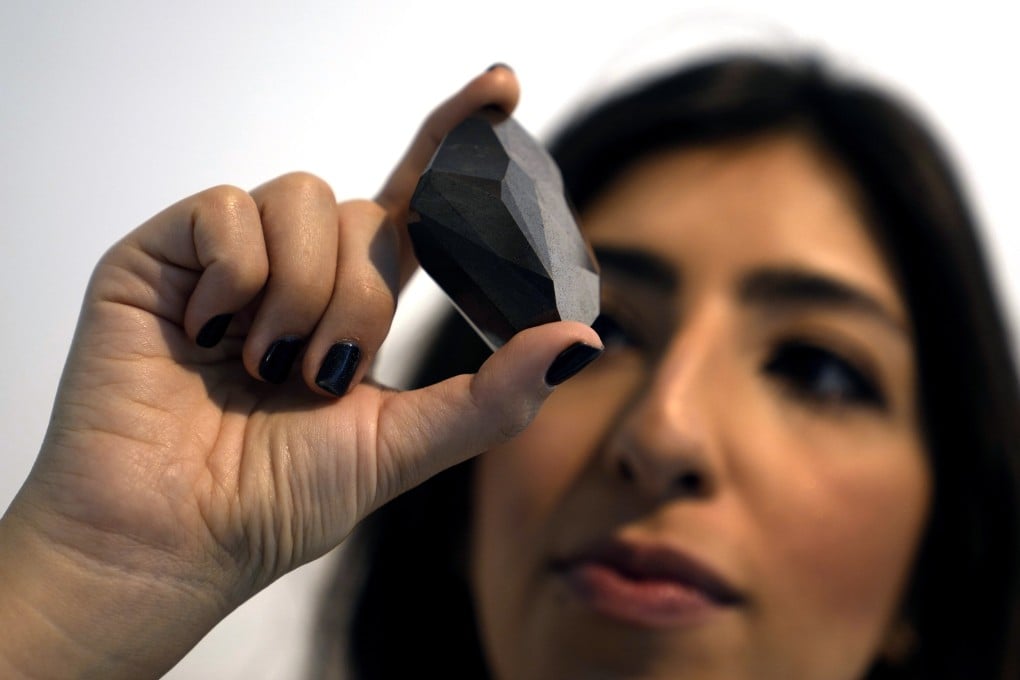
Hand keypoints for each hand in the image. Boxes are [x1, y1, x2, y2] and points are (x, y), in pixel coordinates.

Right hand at [0, 66, 601, 678]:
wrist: (169, 538)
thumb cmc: (275, 500)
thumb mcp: (402, 446)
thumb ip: (493, 395)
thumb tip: (582, 339)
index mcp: (355, 303)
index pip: (417, 203)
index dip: (456, 141)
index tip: (503, 89)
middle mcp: (298, 269)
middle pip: (368, 215)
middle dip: (361, 304)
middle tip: (316, 378)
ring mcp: (230, 257)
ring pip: (305, 199)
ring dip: (300, 296)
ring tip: (258, 366)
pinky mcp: (164, 251)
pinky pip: (228, 209)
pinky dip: (233, 278)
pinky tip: (206, 336)